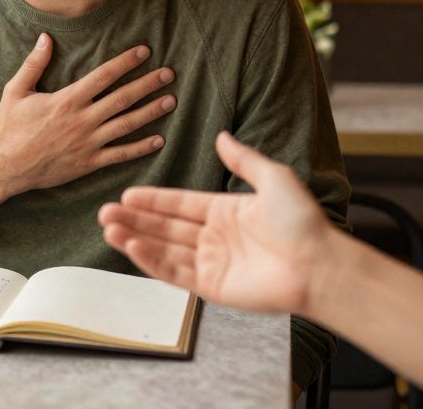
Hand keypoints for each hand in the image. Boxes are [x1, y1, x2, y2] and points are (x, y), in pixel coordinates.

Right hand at [0, 33, 175, 196]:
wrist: (6, 167)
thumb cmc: (9, 128)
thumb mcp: (15, 91)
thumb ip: (33, 64)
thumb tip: (45, 38)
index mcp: (67, 100)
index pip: (104, 76)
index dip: (126, 62)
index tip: (145, 51)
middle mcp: (82, 120)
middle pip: (123, 98)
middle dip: (148, 84)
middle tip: (169, 74)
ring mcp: (88, 143)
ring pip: (127, 125)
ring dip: (151, 112)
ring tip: (171, 100)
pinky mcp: (89, 163)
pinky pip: (120, 154)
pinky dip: (141, 148)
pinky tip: (159, 140)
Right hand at [99, 132, 335, 314]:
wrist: (319, 264)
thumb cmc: (302, 222)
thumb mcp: (273, 178)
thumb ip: (243, 159)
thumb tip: (222, 136)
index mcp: (225, 212)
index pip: (179, 204)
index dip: (152, 200)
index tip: (126, 195)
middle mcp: (214, 237)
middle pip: (165, 227)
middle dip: (134, 220)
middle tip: (104, 212)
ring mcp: (211, 263)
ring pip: (164, 249)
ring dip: (135, 238)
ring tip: (108, 228)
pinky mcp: (212, 287)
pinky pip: (174, 272)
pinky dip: (151, 260)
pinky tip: (132, 246)